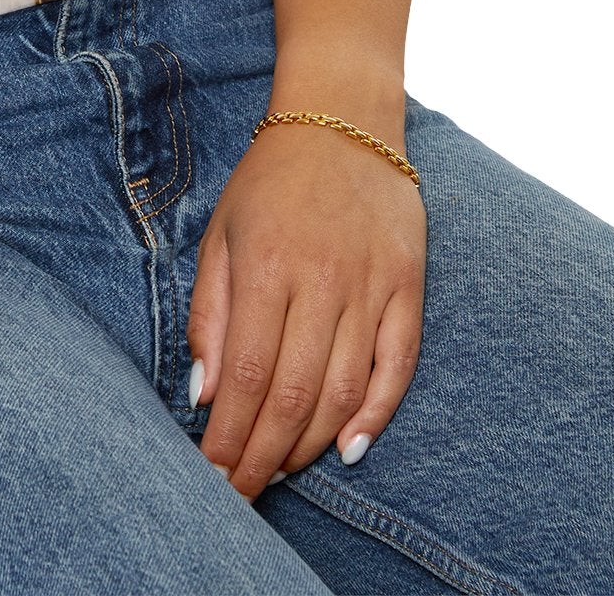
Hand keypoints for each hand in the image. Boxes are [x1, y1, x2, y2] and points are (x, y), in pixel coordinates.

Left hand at [187, 112, 426, 499]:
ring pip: (344, 390)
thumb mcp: (221, 234)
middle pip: (294, 394)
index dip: (230, 435)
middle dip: (264, 455)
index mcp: (267, 266)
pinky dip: (376, 414)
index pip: (247, 374)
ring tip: (281, 471)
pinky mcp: (409, 286)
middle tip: (242, 493)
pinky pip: (398, 366)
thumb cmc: (270, 181)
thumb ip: (210, 314)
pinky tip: (349, 448)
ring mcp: (371, 285)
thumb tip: (204, 394)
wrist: (342, 120)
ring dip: (310, 443)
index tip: (213, 474)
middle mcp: (322, 280)